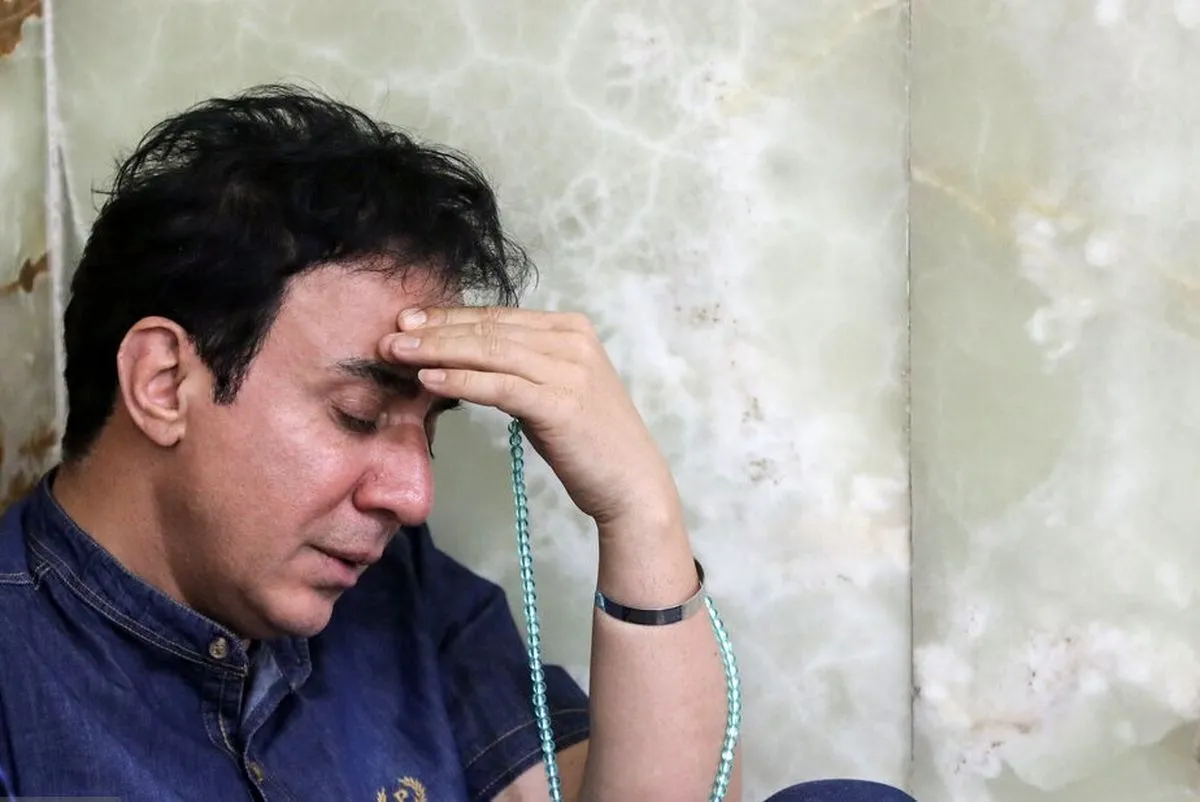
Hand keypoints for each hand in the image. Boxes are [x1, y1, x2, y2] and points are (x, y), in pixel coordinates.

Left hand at [379, 306, 679, 529]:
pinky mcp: (559, 403)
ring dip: (437, 351)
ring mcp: (568, 370)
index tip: (409, 320)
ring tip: (396, 353)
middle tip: (390, 334)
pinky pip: (498, 386)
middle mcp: (572, 341)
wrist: (632, 484)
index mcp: (571, 329)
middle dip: (435, 329)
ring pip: (489, 352)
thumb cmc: (589, 442)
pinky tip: (429, 380)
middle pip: (489, 329)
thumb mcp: (554, 390)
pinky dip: (460, 381)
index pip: (498, 317)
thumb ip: (520, 367)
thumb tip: (462, 358)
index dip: (450, 316)